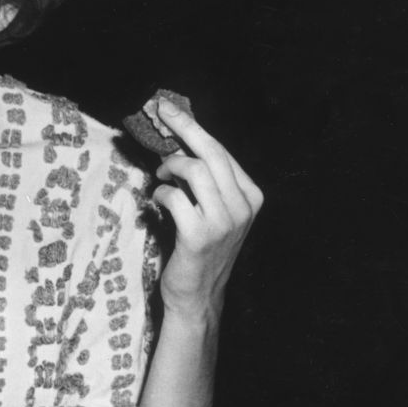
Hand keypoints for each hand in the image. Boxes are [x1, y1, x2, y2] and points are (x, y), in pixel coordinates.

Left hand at [148, 101, 262, 317]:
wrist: (198, 295)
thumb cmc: (201, 249)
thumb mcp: (214, 211)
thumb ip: (205, 181)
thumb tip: (176, 143)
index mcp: (251, 196)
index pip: (221, 151)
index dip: (193, 128)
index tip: (170, 111)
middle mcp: (243, 206)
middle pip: (211, 152)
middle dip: (183, 127)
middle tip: (159, 111)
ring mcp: (224, 221)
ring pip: (193, 170)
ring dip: (169, 166)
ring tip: (160, 176)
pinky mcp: (199, 235)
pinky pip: (174, 197)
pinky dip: (160, 194)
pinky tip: (156, 200)